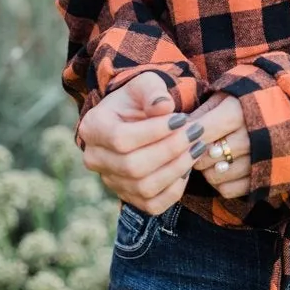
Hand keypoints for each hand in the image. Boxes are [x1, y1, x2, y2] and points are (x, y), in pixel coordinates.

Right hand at [77, 71, 194, 213]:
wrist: (135, 119)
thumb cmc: (140, 100)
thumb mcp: (145, 84)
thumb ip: (153, 92)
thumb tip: (164, 107)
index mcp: (93, 128)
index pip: (121, 139)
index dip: (155, 132)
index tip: (182, 119)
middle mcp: (95, 158)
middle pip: (133, 166)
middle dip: (170, 150)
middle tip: (196, 133)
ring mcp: (110, 181)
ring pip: (144, 187)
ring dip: (177, 168)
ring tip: (197, 147)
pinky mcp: (128, 197)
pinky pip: (153, 205)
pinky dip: (175, 189)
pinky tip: (187, 167)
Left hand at [182, 94, 251, 199]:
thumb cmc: (250, 101)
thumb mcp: (226, 95)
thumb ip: (201, 111)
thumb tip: (177, 128)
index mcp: (239, 111)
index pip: (200, 132)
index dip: (187, 135)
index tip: (183, 134)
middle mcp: (250, 137)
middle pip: (205, 157)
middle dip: (195, 154)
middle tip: (197, 146)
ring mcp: (259, 161)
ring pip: (214, 176)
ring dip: (207, 170)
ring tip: (211, 157)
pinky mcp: (263, 180)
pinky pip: (228, 190)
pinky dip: (221, 183)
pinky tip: (224, 169)